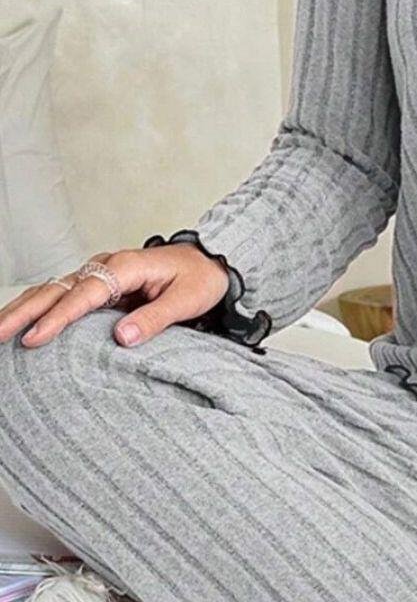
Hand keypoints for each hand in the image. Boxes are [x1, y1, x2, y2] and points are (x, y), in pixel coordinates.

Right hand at [0, 244, 230, 349]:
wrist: (210, 262)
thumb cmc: (200, 280)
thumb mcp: (187, 300)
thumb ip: (155, 319)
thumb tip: (122, 338)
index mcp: (126, 266)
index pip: (84, 295)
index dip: (58, 318)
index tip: (35, 339)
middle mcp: (105, 266)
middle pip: (56, 289)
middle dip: (23, 312)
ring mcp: (98, 274)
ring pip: (51, 291)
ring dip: (23, 310)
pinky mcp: (98, 285)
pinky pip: (61, 296)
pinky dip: (37, 309)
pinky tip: (20, 324)